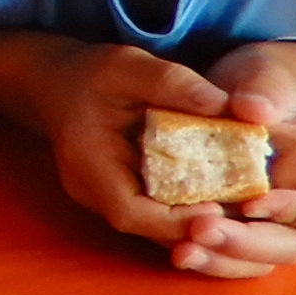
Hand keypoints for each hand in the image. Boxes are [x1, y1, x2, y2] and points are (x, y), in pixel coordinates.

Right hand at [35, 42, 295, 276]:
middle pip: (146, 228)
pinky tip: (216, 197)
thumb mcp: (129, 66)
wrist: (53, 80)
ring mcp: (101, 198)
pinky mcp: (117, 195)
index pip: (129, 212)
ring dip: (192, 222)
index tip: (217, 211)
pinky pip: (152, 214)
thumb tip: (227, 104)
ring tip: (238, 210)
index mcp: (87, 165)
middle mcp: (91, 192)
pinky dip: (183, 210)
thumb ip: (174, 83)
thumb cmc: (89, 73)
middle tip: (242, 216)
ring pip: (151, 226)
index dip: (175, 221)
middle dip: (194, 228)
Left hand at [174, 47, 295, 277]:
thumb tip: (253, 111)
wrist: (241, 92)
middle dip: (245, 244)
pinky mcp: (234, 225)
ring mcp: (269, 223)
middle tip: (201, 231)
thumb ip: (267, 89)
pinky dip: (204, 255)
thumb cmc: (264, 83)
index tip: (252, 202)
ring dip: (221, 260)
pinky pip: (226, 253)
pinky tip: (174, 249)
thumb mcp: (268, 76)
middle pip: (288, 246)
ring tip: (182, 251)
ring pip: (256, 260)